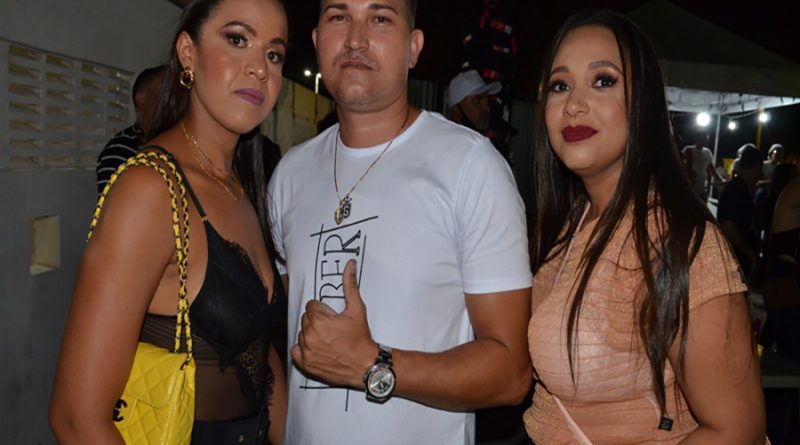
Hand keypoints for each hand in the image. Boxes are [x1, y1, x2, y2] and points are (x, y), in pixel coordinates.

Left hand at [291, 260, 376, 387]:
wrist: (365, 365)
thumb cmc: (361, 337)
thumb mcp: (357, 309)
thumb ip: (350, 285)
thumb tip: (350, 264)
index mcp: (318, 320)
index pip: (311, 306)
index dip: (323, 311)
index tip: (333, 318)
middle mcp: (309, 335)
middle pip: (305, 319)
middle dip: (317, 321)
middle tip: (332, 329)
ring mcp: (306, 351)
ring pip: (301, 334)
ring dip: (311, 335)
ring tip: (327, 340)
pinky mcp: (306, 364)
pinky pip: (295, 351)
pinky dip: (303, 349)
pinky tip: (316, 349)